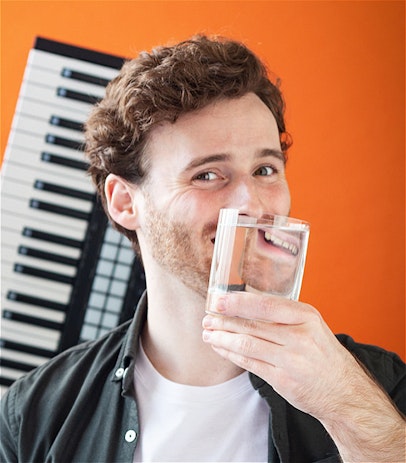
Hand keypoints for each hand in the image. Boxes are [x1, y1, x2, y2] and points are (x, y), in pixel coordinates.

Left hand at [202, 291, 355, 418]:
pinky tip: (221, 348)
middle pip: (252, 325)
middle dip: (224, 320)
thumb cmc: (323, 355)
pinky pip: (249, 363)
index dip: (237, 302)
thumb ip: (284, 315)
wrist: (345, 392)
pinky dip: (230, 355)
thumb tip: (246, 303)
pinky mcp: (282, 380)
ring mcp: (291, 360)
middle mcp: (299, 336)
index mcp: (306, 316)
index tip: (218, 300)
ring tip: (208, 333)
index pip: (265, 305)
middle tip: (207, 317)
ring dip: (222, 338)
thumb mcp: (312, 326)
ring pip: (246, 344)